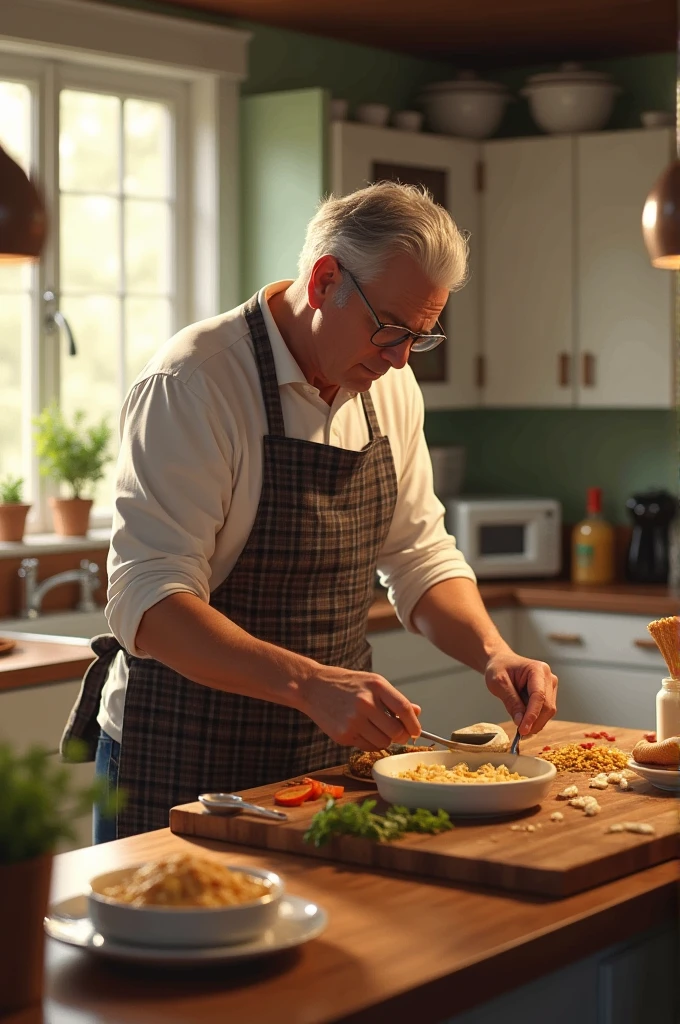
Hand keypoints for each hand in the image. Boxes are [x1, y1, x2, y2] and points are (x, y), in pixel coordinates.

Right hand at [297, 665, 421, 749]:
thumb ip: (394, 699)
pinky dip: (370, 743)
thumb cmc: (346, 684)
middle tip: (397, 733)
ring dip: (384, 740)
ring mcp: (353, 720)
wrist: (312, 687)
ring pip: (383, 743)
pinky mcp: (343, 735)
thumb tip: (417, 712)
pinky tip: (361, 730)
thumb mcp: (372, 683)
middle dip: (401, 735)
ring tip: (375, 728)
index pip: (404, 709)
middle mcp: (365, 702)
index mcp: (376, 686)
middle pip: (396, 731)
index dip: (414, 724)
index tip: (416, 731)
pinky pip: (367, 747)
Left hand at [484, 650, 557, 736]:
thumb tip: (520, 722)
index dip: (532, 715)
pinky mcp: (549, 694)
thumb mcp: (498, 683)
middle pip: (547, 706)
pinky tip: (524, 720)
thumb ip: (511, 701)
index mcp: (537, 669)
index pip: (538, 696)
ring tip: (520, 726)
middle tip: (520, 733)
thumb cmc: (499, 668)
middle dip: (534, 722)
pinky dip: (535, 719)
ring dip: (535, 722)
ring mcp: (550, 686)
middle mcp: (548, 677)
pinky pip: (544, 711)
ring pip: (548, 711)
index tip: (523, 730)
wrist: (502, 662)